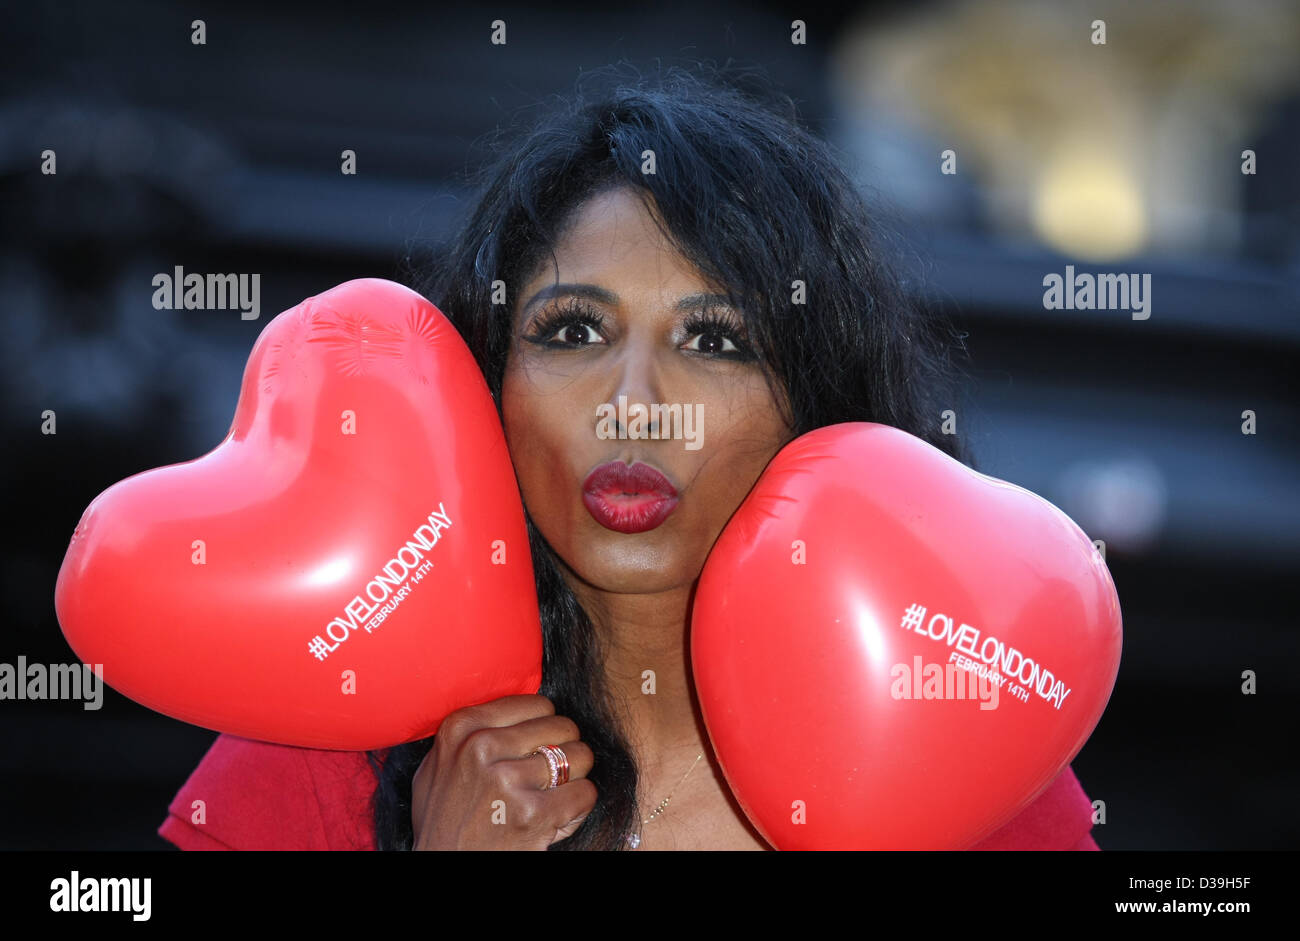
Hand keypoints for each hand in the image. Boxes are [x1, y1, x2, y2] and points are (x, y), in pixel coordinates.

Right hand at [411, 694, 596, 849]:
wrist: (444, 866)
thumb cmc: (442, 821)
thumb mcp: (438, 767)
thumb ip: (469, 735)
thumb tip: (517, 710)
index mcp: (461, 727)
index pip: (536, 704)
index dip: (544, 728)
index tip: (536, 749)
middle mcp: (481, 747)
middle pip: (562, 727)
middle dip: (564, 750)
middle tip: (549, 775)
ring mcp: (507, 780)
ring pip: (579, 756)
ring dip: (574, 777)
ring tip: (554, 794)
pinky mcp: (531, 814)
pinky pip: (585, 793)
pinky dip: (579, 806)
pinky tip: (557, 815)